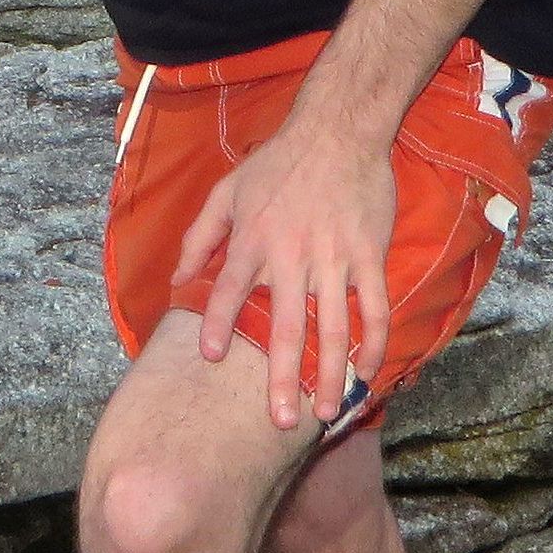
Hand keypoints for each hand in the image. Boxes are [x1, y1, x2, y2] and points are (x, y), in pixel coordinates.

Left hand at [173, 108, 397, 431]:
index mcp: (254, 240)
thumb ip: (200, 235)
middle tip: (281, 421)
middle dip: (283, 378)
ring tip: (325, 412)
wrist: (337, 132)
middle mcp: (292, 256)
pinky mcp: (369, 255)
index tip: (210, 357)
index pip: (228, 290)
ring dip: (331, 374)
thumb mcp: (227, 190)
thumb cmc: (278, 162)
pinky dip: (373, 342)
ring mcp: (334, 258)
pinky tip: (366, 371)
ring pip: (334, 327)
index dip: (217, 324)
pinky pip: (374, 307)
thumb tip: (178, 276)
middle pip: (287, 327)